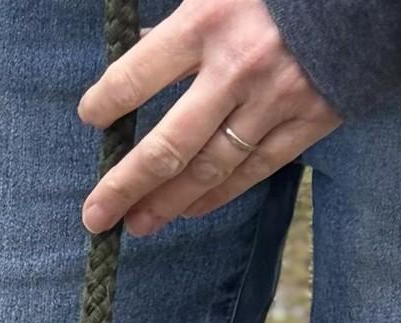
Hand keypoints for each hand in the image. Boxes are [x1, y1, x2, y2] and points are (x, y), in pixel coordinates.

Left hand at [79, 0, 339, 238]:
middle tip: (96, 216)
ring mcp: (275, 101)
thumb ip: (186, 20)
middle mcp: (238, 67)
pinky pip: (253, 172)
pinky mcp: (309, 122)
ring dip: (167, 203)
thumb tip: (142, 52)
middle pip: (167, 145)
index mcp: (210, 18)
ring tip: (137, 224)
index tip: (91, 117)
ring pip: (209, 170)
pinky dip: (217, 195)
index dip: (107, 101)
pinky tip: (189, 211)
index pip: (138, 74)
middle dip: (125, 185)